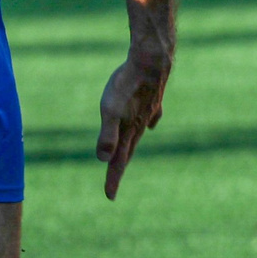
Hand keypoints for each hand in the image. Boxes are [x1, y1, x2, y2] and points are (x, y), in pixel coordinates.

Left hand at [95, 43, 170, 198]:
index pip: (119, 161)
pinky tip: (150, 124)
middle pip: (128, 150)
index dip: (113, 179)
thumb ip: (107, 134)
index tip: (109, 197)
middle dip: (119, 167)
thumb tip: (104, 159)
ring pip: (139, 134)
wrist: (153, 60)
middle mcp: (141, 125)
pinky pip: (151, 116)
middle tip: (113, 183)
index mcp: (130, 131)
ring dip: (131, 147)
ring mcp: (149, 112)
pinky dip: (148, 124)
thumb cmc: (128, 84)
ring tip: (127, 156)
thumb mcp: (110, 109)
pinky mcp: (153, 98)